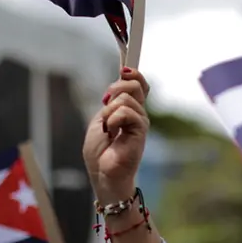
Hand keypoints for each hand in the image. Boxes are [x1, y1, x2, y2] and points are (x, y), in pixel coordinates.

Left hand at [82, 67, 149, 200]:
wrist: (103, 174)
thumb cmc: (100, 153)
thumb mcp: (100, 120)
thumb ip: (110, 104)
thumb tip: (118, 85)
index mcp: (128, 110)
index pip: (138, 85)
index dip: (134, 73)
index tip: (125, 68)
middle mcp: (137, 113)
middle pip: (136, 83)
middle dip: (118, 86)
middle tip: (106, 100)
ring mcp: (140, 121)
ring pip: (125, 97)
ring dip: (109, 112)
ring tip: (108, 129)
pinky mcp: (141, 129)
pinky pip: (124, 112)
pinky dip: (112, 121)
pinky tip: (112, 134)